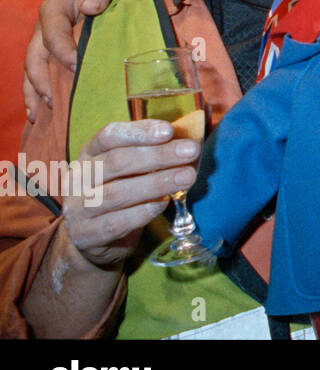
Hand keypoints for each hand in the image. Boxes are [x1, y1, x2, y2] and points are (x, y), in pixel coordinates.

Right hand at [23, 0, 139, 118]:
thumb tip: (90, 6)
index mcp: (54, 9)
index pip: (52, 32)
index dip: (61, 50)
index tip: (76, 66)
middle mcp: (44, 28)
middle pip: (35, 56)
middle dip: (41, 80)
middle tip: (54, 100)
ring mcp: (44, 43)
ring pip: (32, 70)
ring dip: (34, 92)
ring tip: (39, 114)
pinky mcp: (51, 56)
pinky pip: (39, 76)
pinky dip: (36, 95)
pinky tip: (37, 115)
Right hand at [62, 120, 198, 268]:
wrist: (92, 239)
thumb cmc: (119, 192)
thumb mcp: (128, 169)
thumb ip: (150, 154)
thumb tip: (187, 142)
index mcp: (89, 154)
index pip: (109, 136)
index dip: (139, 132)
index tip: (169, 130)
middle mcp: (78, 178)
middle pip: (117, 162)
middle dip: (158, 155)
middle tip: (190, 151)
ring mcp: (78, 208)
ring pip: (117, 193)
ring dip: (157, 183)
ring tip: (187, 176)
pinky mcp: (87, 234)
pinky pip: (117, 222)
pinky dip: (144, 211)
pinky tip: (165, 203)